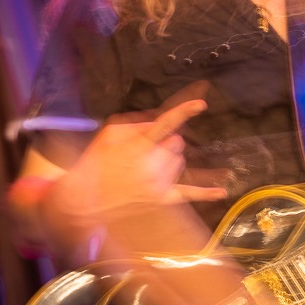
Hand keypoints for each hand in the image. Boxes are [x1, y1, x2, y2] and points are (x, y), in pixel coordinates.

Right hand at [37, 83, 227, 248]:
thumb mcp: (109, 134)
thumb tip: (155, 123)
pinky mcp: (161, 199)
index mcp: (139, 144)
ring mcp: (159, 183)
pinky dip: (206, 192)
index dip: (185, 111)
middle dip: (165, 144)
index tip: (201, 103)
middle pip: (176, 143)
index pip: (167, 122)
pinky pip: (188, 194)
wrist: (82, 201)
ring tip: (146, 169)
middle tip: (146, 152)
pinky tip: (222, 191)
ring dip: (169, 161)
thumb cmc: (94, 164)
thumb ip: (135, 124)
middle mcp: (152, 163)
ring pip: (180, 163)